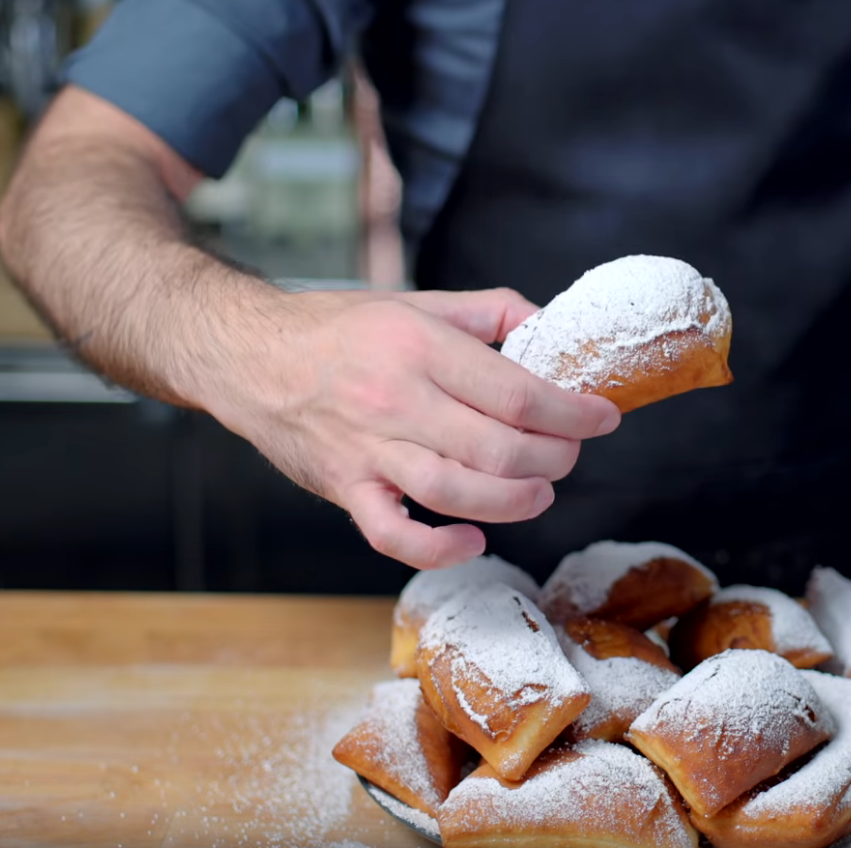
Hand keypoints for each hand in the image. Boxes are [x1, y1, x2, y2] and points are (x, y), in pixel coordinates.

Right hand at [199, 287, 620, 569]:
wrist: (248, 354)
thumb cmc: (339, 329)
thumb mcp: (418, 302)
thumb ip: (488, 312)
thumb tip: (550, 326)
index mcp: (419, 347)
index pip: (515, 390)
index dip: (570, 412)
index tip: (602, 417)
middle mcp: (394, 399)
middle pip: (496, 447)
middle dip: (553, 458)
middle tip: (570, 454)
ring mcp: (366, 450)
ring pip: (453, 491)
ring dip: (512, 501)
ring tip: (539, 493)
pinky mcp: (343, 488)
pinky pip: (392, 533)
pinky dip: (438, 547)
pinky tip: (472, 540)